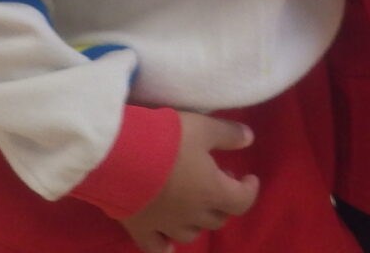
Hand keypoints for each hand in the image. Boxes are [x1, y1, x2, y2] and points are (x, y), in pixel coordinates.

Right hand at [118, 113, 257, 252]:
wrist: (120, 155)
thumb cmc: (166, 139)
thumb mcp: (202, 127)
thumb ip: (228, 134)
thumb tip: (249, 138)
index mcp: (213, 191)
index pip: (242, 201)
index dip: (249, 190)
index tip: (248, 178)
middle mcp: (194, 215)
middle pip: (218, 218)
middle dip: (223, 201)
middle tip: (216, 178)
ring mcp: (167, 226)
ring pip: (192, 233)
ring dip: (198, 220)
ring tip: (192, 202)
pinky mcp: (142, 229)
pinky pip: (157, 248)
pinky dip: (166, 246)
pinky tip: (167, 241)